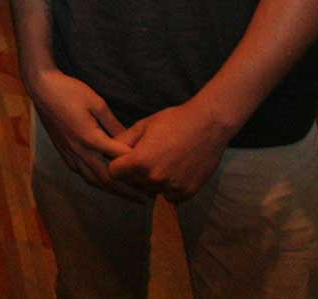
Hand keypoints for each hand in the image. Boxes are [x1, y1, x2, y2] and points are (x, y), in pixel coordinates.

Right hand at [29, 70, 140, 197]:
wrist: (42, 89)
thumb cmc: (70, 91)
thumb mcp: (97, 103)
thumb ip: (114, 125)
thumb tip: (130, 140)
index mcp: (90, 138)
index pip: (119, 159)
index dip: (136, 168)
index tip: (152, 174)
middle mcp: (80, 151)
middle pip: (107, 179)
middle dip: (127, 191)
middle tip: (145, 198)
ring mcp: (70, 153)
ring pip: (93, 180)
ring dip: (112, 190)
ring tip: (128, 195)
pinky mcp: (63, 152)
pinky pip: (82, 173)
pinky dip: (95, 181)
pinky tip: (103, 182)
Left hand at [107, 100, 233, 200]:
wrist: (209, 125)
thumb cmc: (174, 121)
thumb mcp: (143, 125)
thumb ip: (123, 141)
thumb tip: (108, 150)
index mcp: (140, 162)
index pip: (114, 173)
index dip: (116, 164)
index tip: (124, 157)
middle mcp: (154, 179)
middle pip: (131, 184)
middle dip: (133, 173)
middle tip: (146, 156)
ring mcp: (171, 188)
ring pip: (149, 191)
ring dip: (151, 181)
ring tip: (162, 161)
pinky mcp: (186, 193)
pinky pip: (168, 196)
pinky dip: (168, 187)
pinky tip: (174, 170)